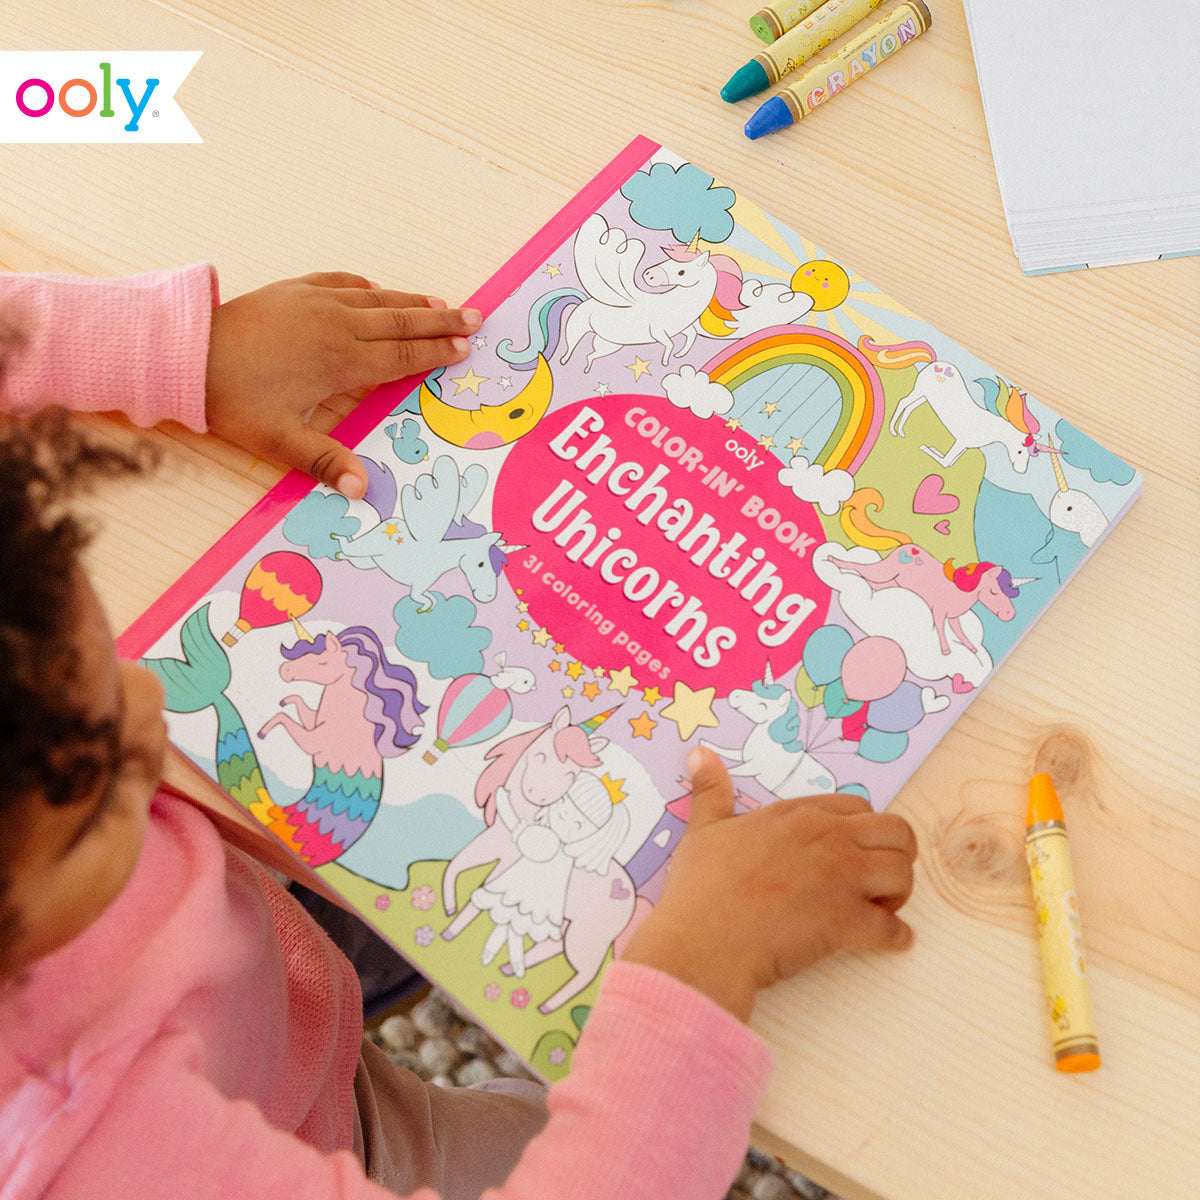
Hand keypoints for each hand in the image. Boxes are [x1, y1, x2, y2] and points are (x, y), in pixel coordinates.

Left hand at [205, 272, 480, 496]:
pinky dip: (368, 288)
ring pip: (376, 298)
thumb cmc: (232, 399)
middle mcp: (334, 324)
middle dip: (440, 321)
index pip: (400, 355)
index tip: (464, 350)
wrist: (183, 351)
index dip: (435, 353)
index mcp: (339, 361)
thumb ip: (324, 462)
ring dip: (412, 301)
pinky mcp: (293, 290)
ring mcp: (314, 302)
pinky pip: (341, 282)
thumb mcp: (277, 440)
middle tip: (475, 318)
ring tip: (442, 303)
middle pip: (400, 321)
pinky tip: (377, 291)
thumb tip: (362, 490)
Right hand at [621, 748, 916, 1021]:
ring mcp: (842, 880)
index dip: (862, 828)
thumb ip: (711, 792)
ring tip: (880, 908)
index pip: (858, 807)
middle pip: (897, 833)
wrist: (705, 939)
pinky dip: (897, 936)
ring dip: (898, 893)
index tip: (852, 849)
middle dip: (897, 854)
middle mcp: (828, 840)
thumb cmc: (701, 886)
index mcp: (798, 815)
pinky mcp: (848, 923)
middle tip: (877, 878)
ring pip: (903, 875)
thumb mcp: (703, 829)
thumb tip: (700, 754)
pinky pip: (894, 927)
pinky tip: (889, 941)